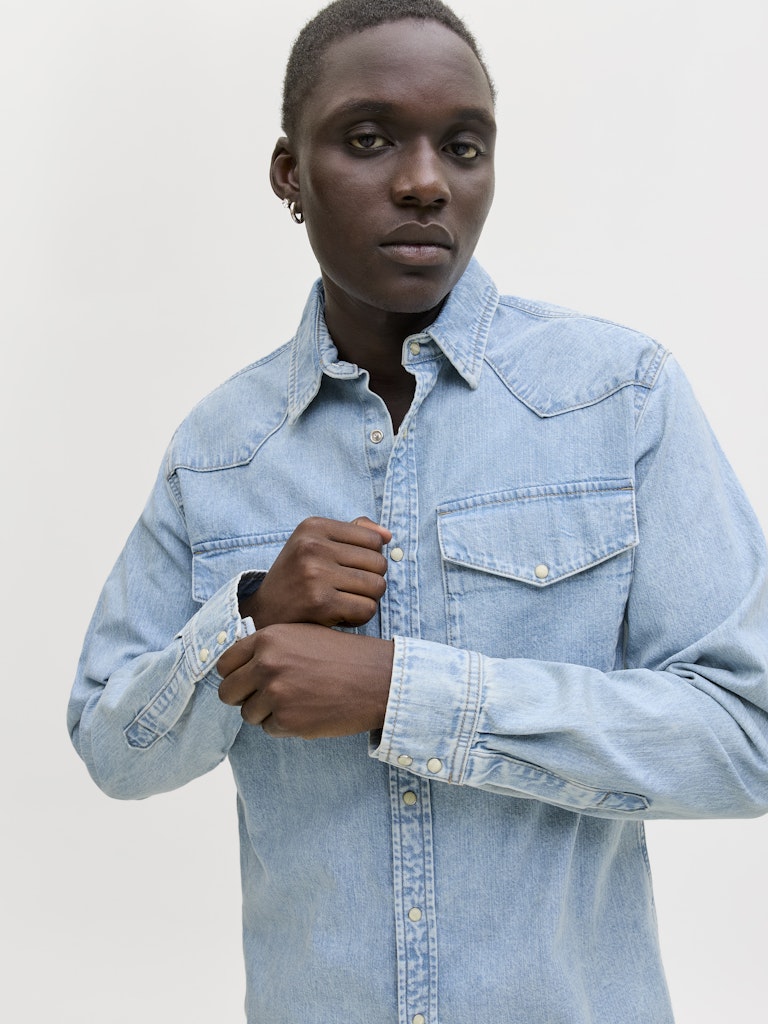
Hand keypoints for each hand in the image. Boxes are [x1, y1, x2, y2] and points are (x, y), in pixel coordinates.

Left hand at [218, 623, 393, 737]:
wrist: (377, 679)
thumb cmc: (342, 656)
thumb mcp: (302, 636)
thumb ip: (268, 648)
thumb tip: (237, 667)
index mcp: (267, 639)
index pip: (225, 664)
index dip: (234, 675)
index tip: (245, 681)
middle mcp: (266, 664)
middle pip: (228, 692)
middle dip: (243, 697)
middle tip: (266, 698)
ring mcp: (275, 693)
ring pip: (248, 714)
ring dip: (267, 713)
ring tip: (297, 702)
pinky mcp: (287, 720)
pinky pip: (269, 729)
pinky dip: (285, 726)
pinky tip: (308, 712)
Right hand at [241, 516, 391, 629]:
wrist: (263, 612)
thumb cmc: (297, 577)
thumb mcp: (315, 544)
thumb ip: (352, 533)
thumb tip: (388, 535)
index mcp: (313, 526)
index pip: (373, 540)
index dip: (371, 559)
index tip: (351, 570)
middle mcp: (313, 546)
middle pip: (379, 563)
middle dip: (371, 580)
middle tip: (349, 590)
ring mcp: (315, 574)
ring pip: (377, 587)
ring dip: (367, 599)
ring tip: (346, 601)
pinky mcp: (320, 602)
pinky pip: (367, 609)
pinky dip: (359, 617)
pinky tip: (341, 615)